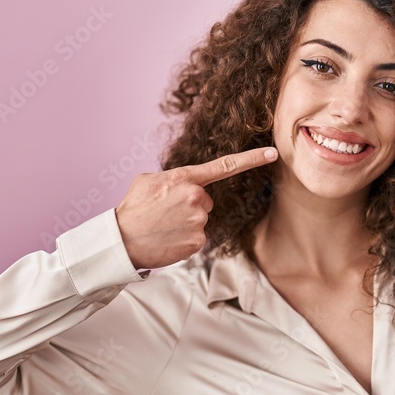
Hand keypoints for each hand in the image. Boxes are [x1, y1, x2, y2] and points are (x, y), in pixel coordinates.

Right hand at [115, 147, 278, 269]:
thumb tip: (185, 185)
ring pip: (201, 220)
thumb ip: (174, 179)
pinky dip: (185, 239)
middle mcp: (196, 197)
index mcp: (185, 178)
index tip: (273, 153)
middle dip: (191, 206)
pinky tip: (168, 238)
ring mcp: (198, 220)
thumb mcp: (148, 181)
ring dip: (187, 223)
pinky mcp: (198, 241)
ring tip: (164, 226)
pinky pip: (198, 237)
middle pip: (206, 201)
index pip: (225, 166)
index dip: (252, 158)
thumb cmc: (133, 208)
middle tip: (166, 213)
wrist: (122, 240)